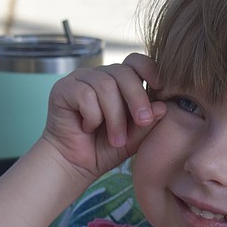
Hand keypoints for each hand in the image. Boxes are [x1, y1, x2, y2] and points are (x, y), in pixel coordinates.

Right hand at [43, 53, 166, 178]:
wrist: (74, 164)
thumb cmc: (104, 149)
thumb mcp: (133, 139)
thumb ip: (147, 124)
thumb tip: (163, 106)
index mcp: (120, 82)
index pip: (136, 62)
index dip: (149, 70)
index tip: (160, 89)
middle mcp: (100, 75)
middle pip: (124, 72)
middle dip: (137, 98)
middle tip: (143, 121)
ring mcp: (81, 79)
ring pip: (106, 85)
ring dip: (114, 117)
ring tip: (115, 138)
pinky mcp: (63, 88)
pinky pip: (85, 95)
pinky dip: (92, 116)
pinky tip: (87, 128)